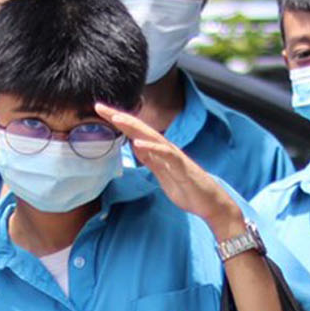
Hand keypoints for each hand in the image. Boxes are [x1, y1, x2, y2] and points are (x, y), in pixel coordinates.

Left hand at [93, 104, 239, 234]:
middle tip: (100, 107)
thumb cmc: (187, 188)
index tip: (100, 113)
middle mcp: (165, 149)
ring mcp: (174, 156)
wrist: (209, 203)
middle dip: (120, 118)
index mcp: (158, 152)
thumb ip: (150, 160)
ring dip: (134, 126)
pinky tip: (139, 143)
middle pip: (139, 129)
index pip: (135, 133)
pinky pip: (166, 155)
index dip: (118, 123)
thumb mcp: (162, 174)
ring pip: (152, 137)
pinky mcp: (181, 167)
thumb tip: (136, 147)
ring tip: (116, 118)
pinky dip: (153, 148)